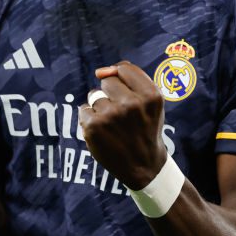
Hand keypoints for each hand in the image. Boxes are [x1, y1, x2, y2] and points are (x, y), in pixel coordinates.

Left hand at [79, 61, 167, 189]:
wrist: (143, 166)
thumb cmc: (145, 127)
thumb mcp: (150, 101)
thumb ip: (131, 77)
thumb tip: (100, 71)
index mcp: (151, 95)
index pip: (124, 68)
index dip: (122, 80)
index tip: (127, 95)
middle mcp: (132, 104)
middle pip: (107, 81)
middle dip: (111, 94)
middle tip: (122, 115)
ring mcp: (112, 115)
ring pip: (94, 95)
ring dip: (100, 108)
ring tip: (113, 125)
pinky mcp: (94, 126)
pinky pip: (84, 109)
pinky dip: (90, 120)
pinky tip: (103, 132)